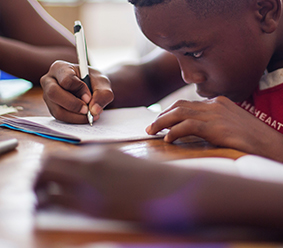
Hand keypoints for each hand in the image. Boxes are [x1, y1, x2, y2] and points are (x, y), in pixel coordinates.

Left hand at [34, 147, 199, 223]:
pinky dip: (47, 203)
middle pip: (48, 164)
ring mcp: (89, 183)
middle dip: (39, 175)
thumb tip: (83, 169)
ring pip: (45, 180)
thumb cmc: (148, 178)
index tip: (48, 176)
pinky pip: (55, 201)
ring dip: (39, 188)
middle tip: (40, 186)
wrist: (166, 189)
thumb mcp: (122, 162)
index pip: (61, 155)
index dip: (50, 166)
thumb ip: (100, 163)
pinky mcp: (91, 205)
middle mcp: (89, 164)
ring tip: (42, 198)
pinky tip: (51, 208)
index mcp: (98, 153)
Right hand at [40, 60, 113, 123]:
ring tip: (91, 114)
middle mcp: (49, 81)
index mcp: (60, 67)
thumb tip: (94, 110)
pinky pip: (61, 117)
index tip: (89, 97)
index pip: (66, 79)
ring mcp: (48, 96)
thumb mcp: (103, 83)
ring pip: (57, 110)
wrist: (93, 88)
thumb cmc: (94, 81)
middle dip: (73, 104)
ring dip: (76, 115)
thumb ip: (102, 94)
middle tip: (88, 110)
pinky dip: (75, 119)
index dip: (79, 89)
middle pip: (53, 93)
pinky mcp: (52, 108)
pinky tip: (85, 116)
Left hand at [146, 96, 282, 170]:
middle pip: (180, 106)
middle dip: (162, 116)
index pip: (188, 103)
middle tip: (150, 127)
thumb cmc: (254, 140)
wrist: (273, 146)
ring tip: (152, 132)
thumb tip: (197, 132)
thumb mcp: (232, 126)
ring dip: (163, 122)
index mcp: (219, 102)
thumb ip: (215, 124)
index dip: (171, 112)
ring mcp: (216, 114)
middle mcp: (215, 104)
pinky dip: (174, 131)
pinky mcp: (216, 127)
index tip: (161, 122)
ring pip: (180, 113)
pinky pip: (188, 126)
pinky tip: (168, 139)